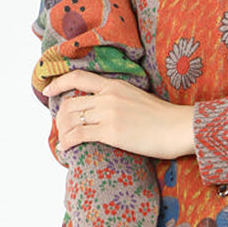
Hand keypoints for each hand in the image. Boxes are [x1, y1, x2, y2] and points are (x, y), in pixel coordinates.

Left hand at [42, 71, 195, 159]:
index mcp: (115, 85)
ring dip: (62, 132)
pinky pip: (79, 136)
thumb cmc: (164, 118)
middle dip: (60, 118)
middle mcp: (108, 96)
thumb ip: (119, 98)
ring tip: (64, 141)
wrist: (179, 128)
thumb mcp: (137, 97)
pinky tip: (66, 149)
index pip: (79, 77)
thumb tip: (105, 109)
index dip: (59, 82)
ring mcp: (109, 114)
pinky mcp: (111, 132)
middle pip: (70, 103)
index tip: (48, 91)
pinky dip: (68, 142)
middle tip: (61, 128)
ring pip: (71, 119)